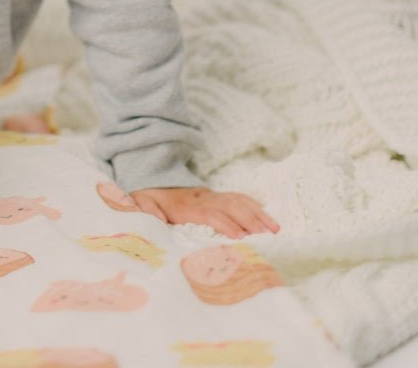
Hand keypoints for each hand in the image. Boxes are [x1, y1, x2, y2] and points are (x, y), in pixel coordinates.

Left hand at [128, 186, 279, 238]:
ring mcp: (213, 195)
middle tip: (267, 237)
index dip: (225, 224)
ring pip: (239, 202)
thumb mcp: (142, 202)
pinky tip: (268, 218)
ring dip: (258, 215)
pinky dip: (256, 206)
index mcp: (187, 206)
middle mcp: (204, 199)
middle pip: (231, 207)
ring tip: (275, 230)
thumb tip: (154, 216)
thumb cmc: (151, 199)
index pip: (211, 214)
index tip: (240, 237)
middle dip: (250, 221)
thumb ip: (146, 209)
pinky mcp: (218, 196)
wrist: (155, 180)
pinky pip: (240, 197)